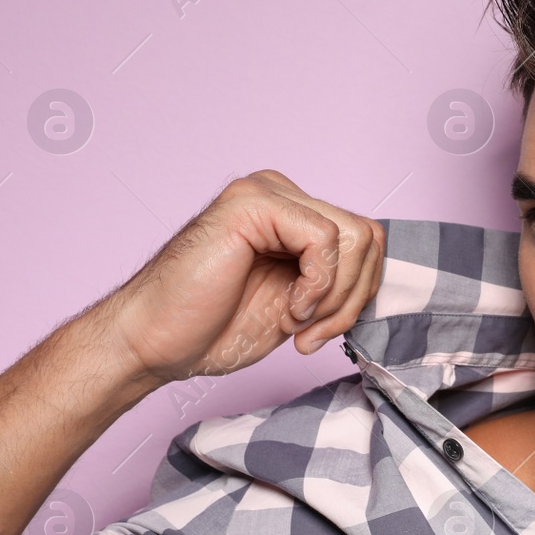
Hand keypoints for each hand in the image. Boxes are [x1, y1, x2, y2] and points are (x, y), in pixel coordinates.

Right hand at [95, 170, 385, 385]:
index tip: (322, 333)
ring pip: (355, 237)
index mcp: (295, 215)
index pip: (367, 240)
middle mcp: (283, 194)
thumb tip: (380, 274)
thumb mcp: (299, 305)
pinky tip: (286, 310)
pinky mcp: (252, 202)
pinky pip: (325, 239)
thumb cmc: (212, 327)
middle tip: (312, 334)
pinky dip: (317, 286)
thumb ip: (336, 281)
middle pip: (368, 237)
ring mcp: (266, 192)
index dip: (359, 293)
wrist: (153, 342)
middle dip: (352, 298)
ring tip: (298, 324)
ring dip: (337, 296)